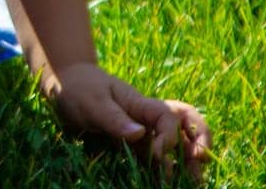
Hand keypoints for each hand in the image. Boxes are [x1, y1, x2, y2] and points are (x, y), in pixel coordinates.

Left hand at [47, 62, 212, 182]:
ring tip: (194, 182)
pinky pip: (158, 159)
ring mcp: (144, 133)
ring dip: (189, 162)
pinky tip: (167, 184)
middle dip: (199, 143)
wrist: (65, 87)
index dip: (169, 136)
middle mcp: (149, 119)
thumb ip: (114, 118)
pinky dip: (168, 171)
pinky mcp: (135, 147)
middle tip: (200, 163)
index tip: (157, 154)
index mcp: (142, 103)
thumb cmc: (79, 89)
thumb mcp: (92, 101)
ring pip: (177, 145)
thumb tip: (139, 134)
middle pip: (186, 126)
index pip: (169, 117)